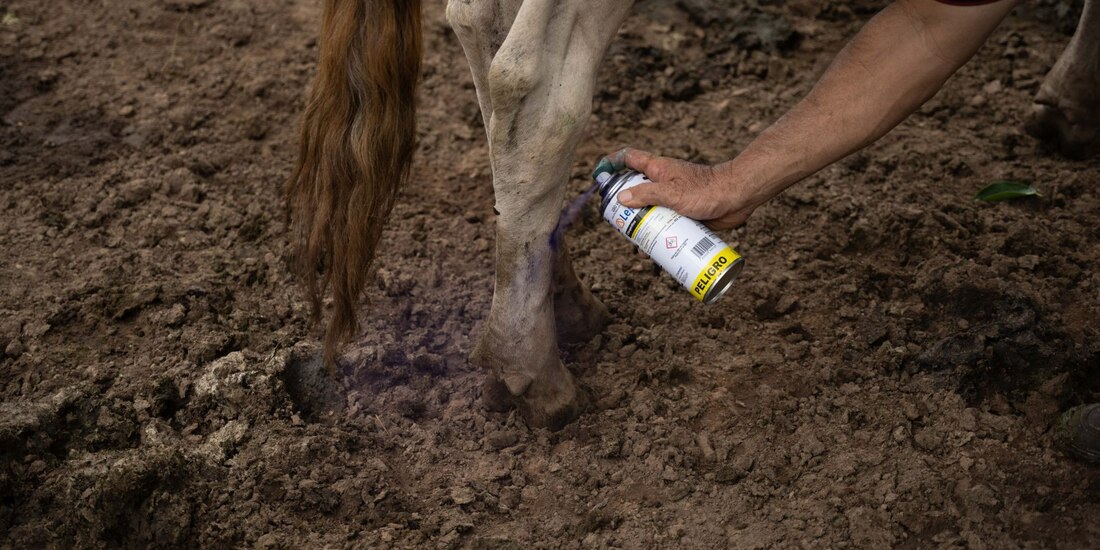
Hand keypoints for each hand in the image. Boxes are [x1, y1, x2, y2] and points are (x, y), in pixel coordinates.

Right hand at [593, 148, 757, 229]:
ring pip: (650, 212)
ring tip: (636, 245)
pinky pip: (667, 225)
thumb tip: (621, 198)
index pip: (629, 159)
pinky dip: (659, 237)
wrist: (737, 197)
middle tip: (616, 223)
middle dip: (623, 207)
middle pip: (635, 191)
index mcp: (658, 169)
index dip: (611, 164)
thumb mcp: (671, 193)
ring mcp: (674, 199)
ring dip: (641, 227)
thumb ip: (646, 195)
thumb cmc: (706, 190)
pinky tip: (655, 254)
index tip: (599, 176)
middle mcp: (663, 182)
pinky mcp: (685, 214)